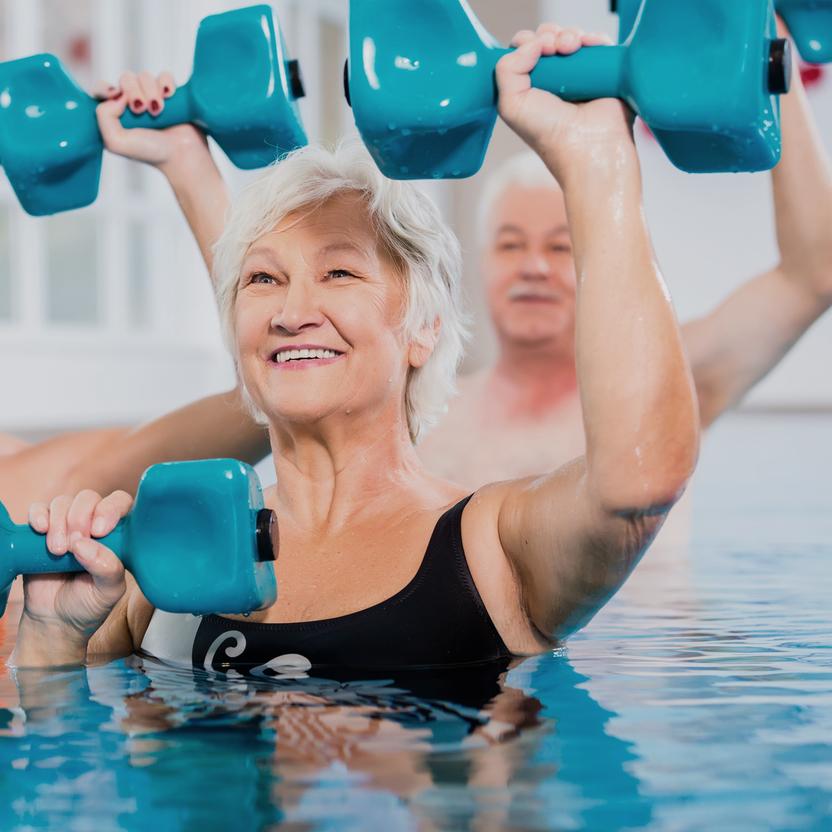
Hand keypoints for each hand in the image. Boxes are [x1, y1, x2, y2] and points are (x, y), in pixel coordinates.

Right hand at [22, 490, 130, 640]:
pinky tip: (40, 530)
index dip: (111, 509)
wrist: (55, 620)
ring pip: (64, 502)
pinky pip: (38, 509)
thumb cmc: (89, 603)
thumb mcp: (109, 591)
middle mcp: (93, 524)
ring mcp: (66, 525)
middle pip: (89, 498)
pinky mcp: (42, 531)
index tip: (99, 530)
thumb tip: (84, 544)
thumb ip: (107, 568)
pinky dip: (38, 515)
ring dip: (59, 522)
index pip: (121, 503)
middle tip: (73, 546)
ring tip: (58, 551)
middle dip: (80, 517)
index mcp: (117, 533)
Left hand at [94, 71, 210, 176]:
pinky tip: (169, 96)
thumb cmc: (151, 152)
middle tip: (142, 110)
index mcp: (117, 113)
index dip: (106, 88)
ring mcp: (153, 96)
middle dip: (133, 92)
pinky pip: (165, 76)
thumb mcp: (116, 142)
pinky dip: (166, 83)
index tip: (115, 96)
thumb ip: (103, 117)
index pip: (102, 88)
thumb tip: (117, 94)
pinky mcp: (171, 94)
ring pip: (145, 76)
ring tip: (158, 111)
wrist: (182, 155)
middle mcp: (133, 102)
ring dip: (151, 92)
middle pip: (126, 78)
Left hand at [496, 24, 634, 181]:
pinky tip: (587, 46)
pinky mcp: (605, 72)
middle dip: (548, 34)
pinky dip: (593, 38)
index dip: (526, 42)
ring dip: (568, 34)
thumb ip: (506, 69)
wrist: (587, 145)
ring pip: (572, 37)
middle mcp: (554, 80)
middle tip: (552, 47)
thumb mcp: (511, 105)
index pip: (523, 51)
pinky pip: (599, 43)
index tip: (534, 49)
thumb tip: (532, 42)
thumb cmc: (549, 134)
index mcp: (529, 87)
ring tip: (570, 48)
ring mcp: (579, 75)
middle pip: (547, 38)